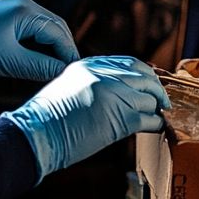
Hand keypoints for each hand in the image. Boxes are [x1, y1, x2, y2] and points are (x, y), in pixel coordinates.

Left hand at [0, 0, 78, 81]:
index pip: (59, 35)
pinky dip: (40, 43)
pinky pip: (34, 28)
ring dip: (52, 47)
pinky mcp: (10, 14)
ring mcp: (18, 7)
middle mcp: (26, 5)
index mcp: (27, 12)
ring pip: (46, 28)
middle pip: (57, 28)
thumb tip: (62, 72)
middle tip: (68, 73)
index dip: (69, 55)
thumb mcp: (8, 61)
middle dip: (64, 50)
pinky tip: (39, 59)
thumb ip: (39, 67)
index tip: (74, 75)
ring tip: (55, 68)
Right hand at [1, 56, 169, 180]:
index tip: (150, 85)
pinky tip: (155, 128)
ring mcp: (115, 93)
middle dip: (157, 90)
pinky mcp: (121, 117)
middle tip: (162, 102)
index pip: (129, 63)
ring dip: (156, 109)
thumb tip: (120, 93)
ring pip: (150, 98)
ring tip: (157, 116)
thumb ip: (94, 83)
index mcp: (90, 64)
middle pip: (145, 77)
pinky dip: (156, 125)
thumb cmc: (46, 119)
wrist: (35, 135)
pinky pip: (149, 119)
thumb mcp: (69, 87)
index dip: (144, 75)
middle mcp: (104, 74)